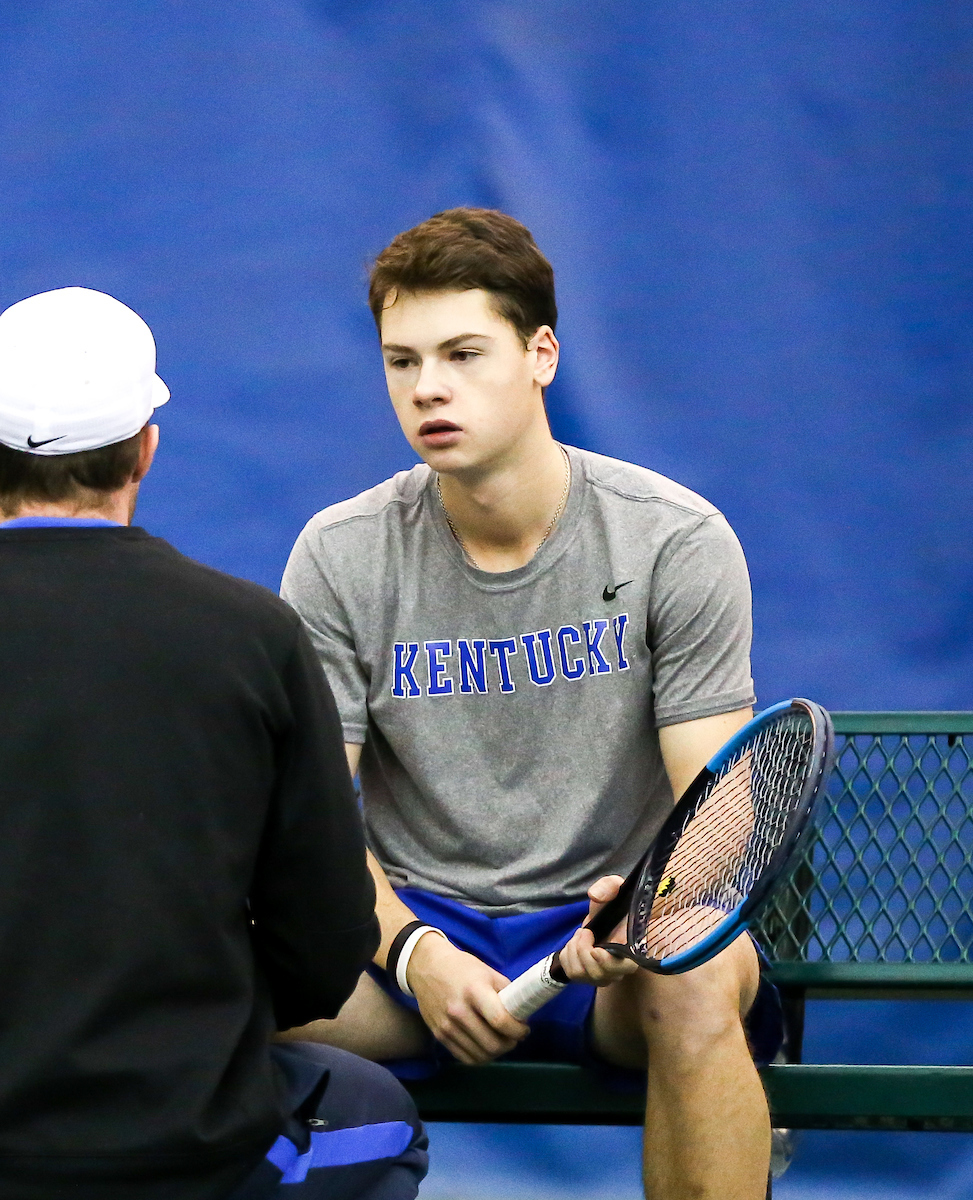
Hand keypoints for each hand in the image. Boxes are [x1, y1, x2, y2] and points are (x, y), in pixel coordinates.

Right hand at [406, 933, 529, 1063]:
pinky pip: (465, 1058)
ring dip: (497, 1052)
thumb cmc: (462, 968)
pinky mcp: (439, 1035)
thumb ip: (506, 993)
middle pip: (492, 1044)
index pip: (500, 1020)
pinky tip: (485, 1046)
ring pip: (480, 1056)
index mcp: (474, 991)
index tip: (523, 1029)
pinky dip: (480, 1057)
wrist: (427, 967)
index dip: (517, 1030)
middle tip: (514, 1036)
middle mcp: (458, 1011)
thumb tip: (522, 1015)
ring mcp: (447, 1026)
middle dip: (510, 1044)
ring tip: (501, 1041)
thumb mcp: (488, 972)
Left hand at [558, 875, 639, 986]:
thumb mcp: (615, 887)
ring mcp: (602, 975)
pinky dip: (567, 954)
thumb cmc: (613, 905)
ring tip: (583, 934)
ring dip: (575, 949)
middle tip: (586, 931)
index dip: (608, 963)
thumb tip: (595, 896)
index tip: (596, 950)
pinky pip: (569, 971)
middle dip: (584, 949)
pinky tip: (577, 943)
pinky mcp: (587, 976)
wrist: (604, 918)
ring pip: (580, 973)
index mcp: (632, 950)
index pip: (625, 968)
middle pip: (597, 973)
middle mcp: (618, 969)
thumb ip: (609, 885)